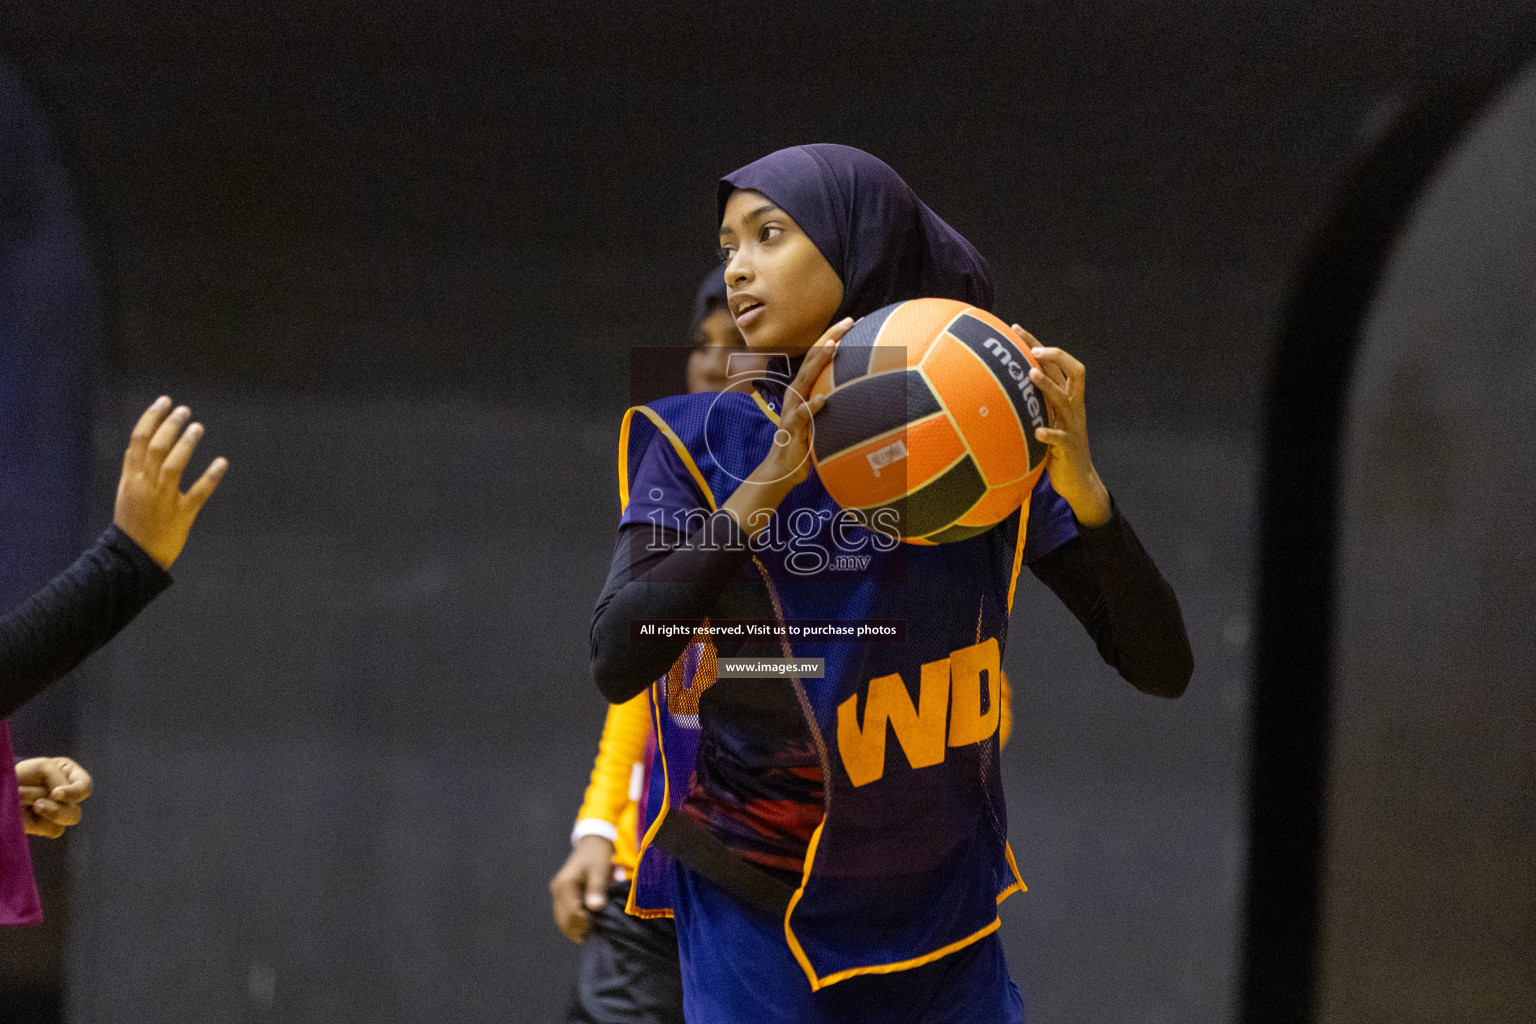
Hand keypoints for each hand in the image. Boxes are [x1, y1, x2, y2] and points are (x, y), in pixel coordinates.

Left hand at [16, 756, 91, 838]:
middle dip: (54, 809)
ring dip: (41, 812)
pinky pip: (53, 831)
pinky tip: (23, 815)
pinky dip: (36, 824)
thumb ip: (58, 779)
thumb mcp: (43, 767)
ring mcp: (55, 814)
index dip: (75, 793)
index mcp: (70, 778)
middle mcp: (67, 798)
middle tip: (36, 805)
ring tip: (21, 802)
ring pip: (62, 823)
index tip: (56, 794)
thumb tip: (60, 803)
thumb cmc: (23, 773)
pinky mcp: (43, 827)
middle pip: (74, 813)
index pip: (85, 787)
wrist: (3, 785)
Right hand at [114, 397, 228, 569]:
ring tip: (198, 426)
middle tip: (184, 410)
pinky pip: (198, 493)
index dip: (151, 418)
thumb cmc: (132, 522)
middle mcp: (145, 485)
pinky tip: (222, 462)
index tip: (164, 401)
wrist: (133, 558)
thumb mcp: (126, 492)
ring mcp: (163, 500)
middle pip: (156, 448)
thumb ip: (135, 468)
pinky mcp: (182, 515)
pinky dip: (211, 477)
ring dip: (186, 444)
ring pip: (173, 466)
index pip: (138, 441)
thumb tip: (142, 441)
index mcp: (130, 478)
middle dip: (169, 425)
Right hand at [549, 834, 614, 942]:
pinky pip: (563, 913)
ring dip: (573, 929)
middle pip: (563, 919)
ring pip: (561, 919)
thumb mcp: (600, 870)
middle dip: (577, 930)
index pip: (571, 913)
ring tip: (588, 935)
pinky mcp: (560, 893)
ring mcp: (557, 892)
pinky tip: (583, 927)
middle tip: (592, 937)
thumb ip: (597, 888)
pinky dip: (572, 922)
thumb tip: (595, 907)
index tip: (597, 930)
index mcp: (565, 884)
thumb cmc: (597, 856)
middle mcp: (557, 889)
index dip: (584, 924)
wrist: (592, 844)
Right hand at [722, 317, 853, 537]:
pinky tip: (822, 399)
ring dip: (819, 362)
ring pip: (805, 380)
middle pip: (812, 358)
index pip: (819, 356)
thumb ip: (832, 402)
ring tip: (834, 347)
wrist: (782, 470)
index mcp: (803, 387)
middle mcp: (796, 393)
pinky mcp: (792, 429)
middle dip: (830, 337)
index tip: (856, 321)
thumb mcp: (820, 417)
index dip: (834, 336)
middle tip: (850, 321)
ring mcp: (793, 409)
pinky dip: (811, 406)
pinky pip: (802, 416)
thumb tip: (860, 394)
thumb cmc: (805, 442)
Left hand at [1013, 327, 1111, 528]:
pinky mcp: (1068, 447)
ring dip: (1048, 386)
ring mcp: (1072, 426)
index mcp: (1067, 399)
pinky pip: (1059, 438)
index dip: (1040, 345)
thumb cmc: (1056, 449)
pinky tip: (1037, 432)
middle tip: (1033, 350)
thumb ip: (1033, 404)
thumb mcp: (1046, 421)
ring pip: (1064, 399)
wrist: (1078, 480)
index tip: (1017, 329)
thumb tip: (1002, 387)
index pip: (1058, 364)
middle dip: (1053, 356)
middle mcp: (1072, 408)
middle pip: (1072, 372)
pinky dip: (1049, 434)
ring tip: (1031, 374)